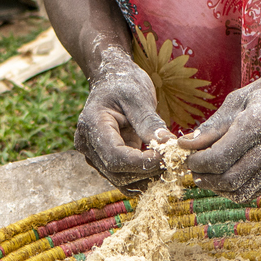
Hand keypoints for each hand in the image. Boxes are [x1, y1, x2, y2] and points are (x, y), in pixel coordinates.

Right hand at [74, 57, 169, 189]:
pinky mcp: (105, 160)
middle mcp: (88, 145)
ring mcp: (94, 155)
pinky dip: (141, 178)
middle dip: (147, 171)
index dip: (141, 162)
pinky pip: (123, 177)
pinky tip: (158, 168)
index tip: (166, 157)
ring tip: (168, 164)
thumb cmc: (124, 83)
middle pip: (117, 172)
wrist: (111, 80)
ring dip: (146, 178)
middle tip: (173, 162)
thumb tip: (168, 145)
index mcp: (92, 125)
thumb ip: (150, 122)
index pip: (115, 156)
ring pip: (120, 180)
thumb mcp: (139, 97)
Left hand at [180, 68, 260, 203]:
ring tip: (206, 173)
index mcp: (259, 125)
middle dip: (204, 177)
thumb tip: (186, 144)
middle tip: (193, 166)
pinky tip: (225, 175)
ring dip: (216, 187)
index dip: (196, 161)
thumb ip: (213, 125)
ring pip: (240, 192)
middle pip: (228, 179)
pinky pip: (254, 192)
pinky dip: (234, 189)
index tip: (186, 154)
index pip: (219, 157)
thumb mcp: (239, 98)